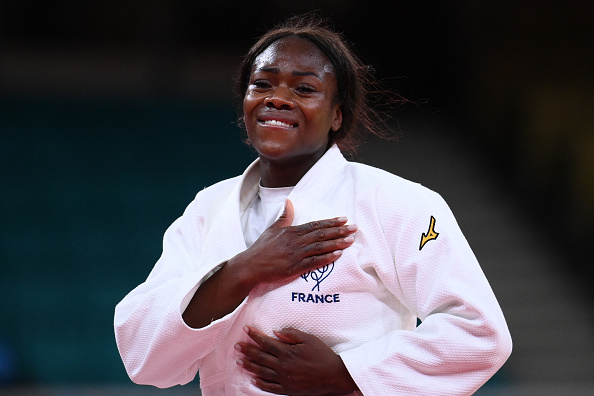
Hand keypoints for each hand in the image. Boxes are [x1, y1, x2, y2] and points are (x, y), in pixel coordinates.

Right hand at [229, 199, 356, 290]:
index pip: (315, 225)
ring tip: (350, 240)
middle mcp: (295, 241)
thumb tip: (290, 201)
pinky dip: (327, 258)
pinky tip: (338, 255)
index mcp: (291, 231)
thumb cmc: (261, 249)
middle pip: (321, 234)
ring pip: (320, 247)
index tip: (344, 219)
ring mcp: (295, 254)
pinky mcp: (294, 268)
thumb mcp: (272, 230)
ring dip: (337, 243)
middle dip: (339, 231)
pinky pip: (314, 262)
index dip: (330, 222)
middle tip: (354, 228)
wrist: (250, 266)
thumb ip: (284, 217)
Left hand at [236, 326, 358, 394]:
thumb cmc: (323, 354)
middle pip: (260, 356)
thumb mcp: (309, 339)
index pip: (266, 342)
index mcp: (287, 352)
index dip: (254, 335)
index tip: (246, 329)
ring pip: (262, 371)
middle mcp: (283, 365)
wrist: (334, 375)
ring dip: (249, 365)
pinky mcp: (288, 388)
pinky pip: (270, 386)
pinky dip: (260, 383)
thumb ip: (291, 334)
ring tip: (240, 361)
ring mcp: (285, 378)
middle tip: (237, 346)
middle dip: (247, 350)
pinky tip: (253, 379)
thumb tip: (275, 332)